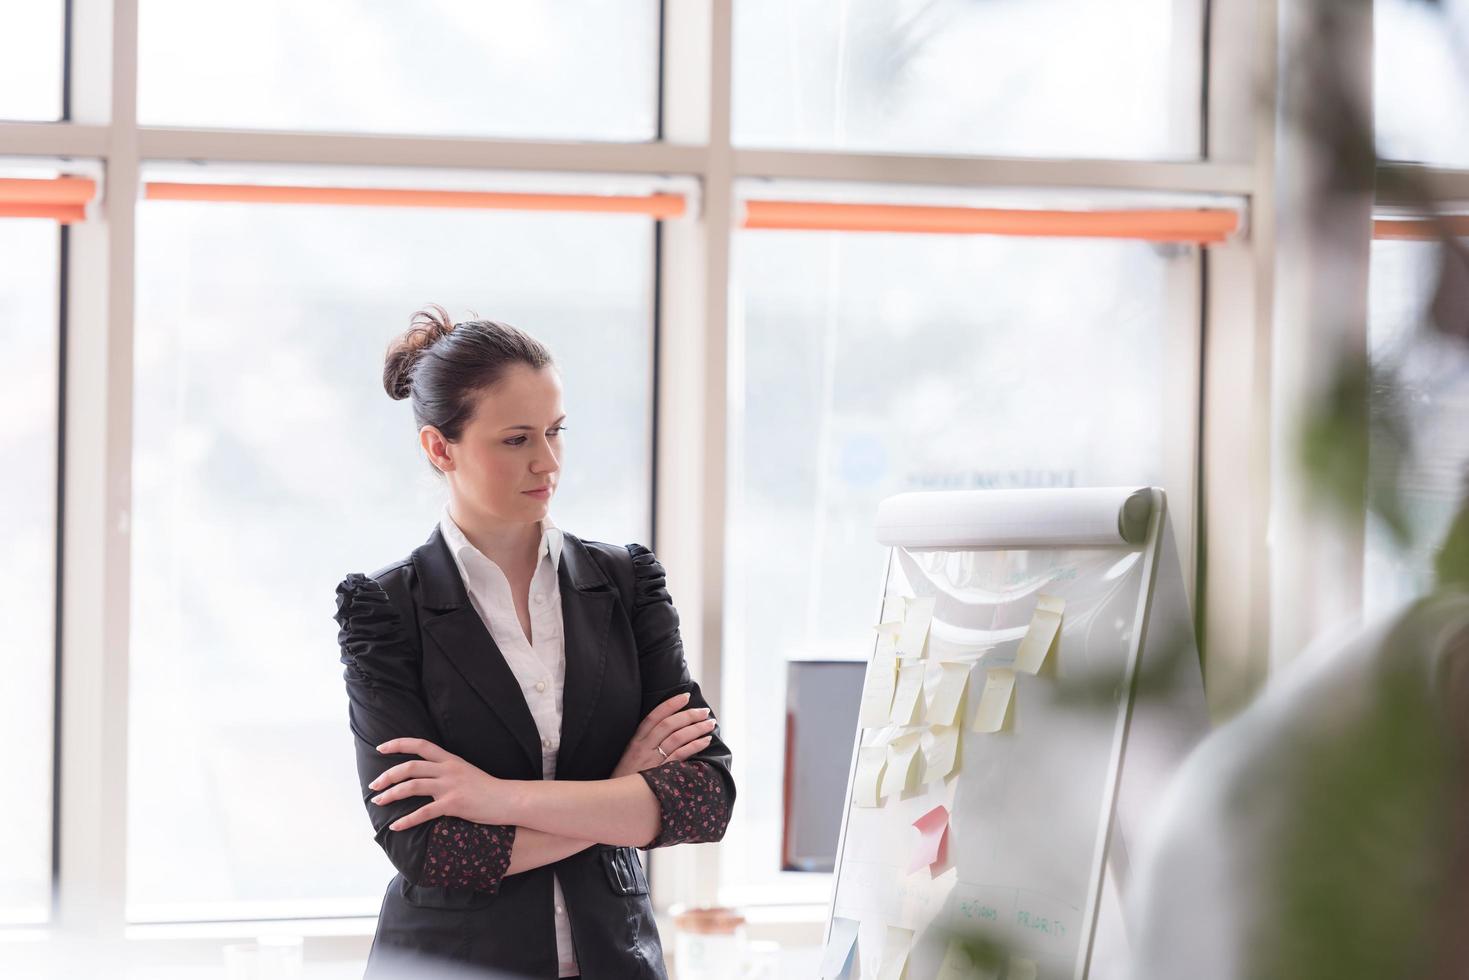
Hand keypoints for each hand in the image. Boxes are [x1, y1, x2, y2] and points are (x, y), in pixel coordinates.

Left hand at [369, 736, 516, 830]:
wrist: (508, 799)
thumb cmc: (487, 789)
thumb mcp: (466, 772)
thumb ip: (446, 771)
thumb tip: (427, 776)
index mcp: (450, 759)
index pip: (420, 745)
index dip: (399, 744)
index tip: (381, 747)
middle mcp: (448, 770)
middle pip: (410, 767)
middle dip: (388, 776)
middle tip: (374, 785)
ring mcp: (450, 786)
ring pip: (412, 786)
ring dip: (391, 794)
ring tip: (378, 802)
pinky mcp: (453, 804)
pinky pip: (423, 812)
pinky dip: (406, 820)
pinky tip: (395, 826)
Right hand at [611, 692, 717, 778]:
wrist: (615, 802)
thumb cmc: (623, 781)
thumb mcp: (628, 759)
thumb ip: (643, 745)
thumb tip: (664, 732)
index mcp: (634, 742)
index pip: (653, 717)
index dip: (670, 704)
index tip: (685, 696)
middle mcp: (643, 748)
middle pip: (669, 724)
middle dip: (689, 715)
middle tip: (704, 711)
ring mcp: (652, 761)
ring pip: (678, 737)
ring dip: (696, 728)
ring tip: (710, 724)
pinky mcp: (660, 774)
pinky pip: (681, 755)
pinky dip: (695, 745)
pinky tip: (705, 741)